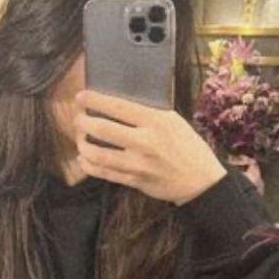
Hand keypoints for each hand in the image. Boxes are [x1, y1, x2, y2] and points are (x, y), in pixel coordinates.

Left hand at [74, 90, 226, 205]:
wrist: (200, 181)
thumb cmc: (187, 146)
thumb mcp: (173, 121)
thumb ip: (147, 114)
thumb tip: (116, 104)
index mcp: (156, 121)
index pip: (118, 107)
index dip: (95, 100)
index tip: (81, 97)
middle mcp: (145, 141)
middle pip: (102, 129)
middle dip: (83, 122)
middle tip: (77, 119)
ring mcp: (138, 164)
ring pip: (97, 154)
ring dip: (82, 144)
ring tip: (80, 138)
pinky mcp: (133, 181)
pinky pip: (103, 173)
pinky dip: (88, 165)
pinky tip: (84, 158)